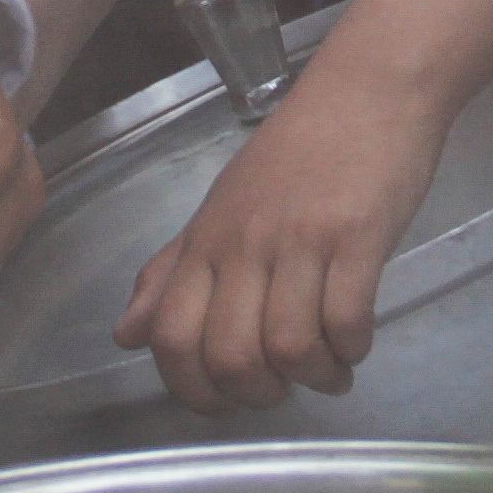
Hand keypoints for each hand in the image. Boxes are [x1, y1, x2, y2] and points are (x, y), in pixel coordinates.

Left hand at [116, 50, 453, 411]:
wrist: (366, 91)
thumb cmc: (297, 152)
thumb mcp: (222, 207)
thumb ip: (172, 272)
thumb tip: (126, 334)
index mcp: (207, 240)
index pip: (171, 335)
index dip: (192, 389)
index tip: (225, 402)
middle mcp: (244, 243)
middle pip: (229, 355)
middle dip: (258, 394)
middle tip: (284, 389)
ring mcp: (301, 240)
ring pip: (290, 348)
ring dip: (313, 378)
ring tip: (329, 371)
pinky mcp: (357, 237)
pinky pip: (347, 321)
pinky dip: (351, 350)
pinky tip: (356, 343)